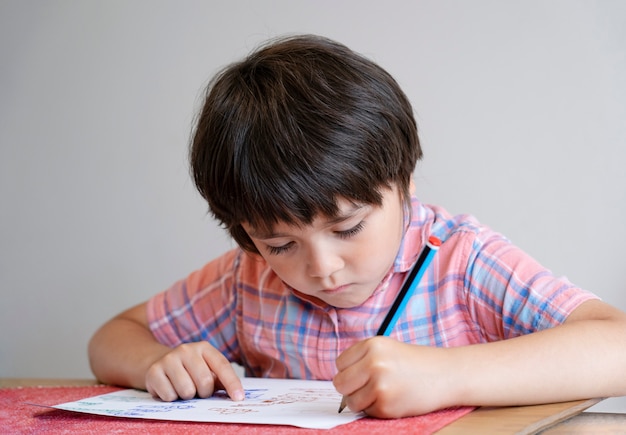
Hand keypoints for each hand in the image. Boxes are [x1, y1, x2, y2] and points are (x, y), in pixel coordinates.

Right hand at [145, 341, 244, 401]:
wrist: (158, 362)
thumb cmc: (189, 369)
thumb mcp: (207, 368)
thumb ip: (221, 379)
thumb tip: (236, 394)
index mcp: (204, 348)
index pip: (222, 366)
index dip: (232, 383)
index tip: (239, 398)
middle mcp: (187, 350)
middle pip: (205, 381)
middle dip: (204, 392)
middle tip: (198, 390)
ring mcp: (169, 359)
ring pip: (187, 391)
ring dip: (187, 396)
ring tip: (183, 388)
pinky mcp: (154, 371)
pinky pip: (170, 396)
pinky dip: (172, 398)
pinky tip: (170, 388)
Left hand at [333, 336, 454, 417]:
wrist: (446, 374)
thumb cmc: (415, 362)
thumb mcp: (386, 348)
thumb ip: (362, 359)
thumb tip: (339, 379)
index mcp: (372, 345)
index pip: (340, 364)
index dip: (350, 370)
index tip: (363, 372)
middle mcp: (374, 363)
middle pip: (340, 383)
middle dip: (350, 387)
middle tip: (368, 386)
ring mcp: (380, 385)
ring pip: (351, 401)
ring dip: (363, 401)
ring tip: (383, 392)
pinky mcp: (386, 405)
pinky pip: (367, 412)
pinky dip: (377, 409)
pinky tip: (393, 399)